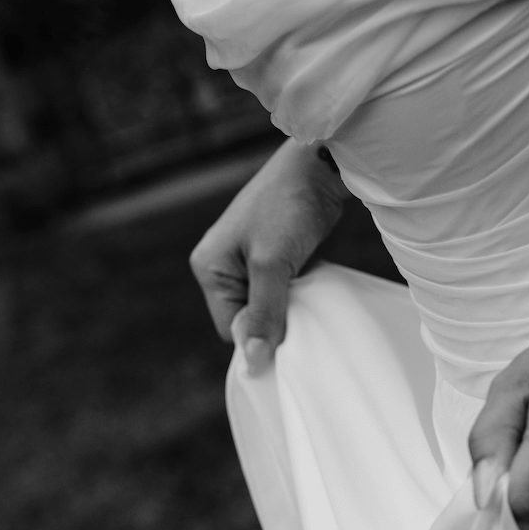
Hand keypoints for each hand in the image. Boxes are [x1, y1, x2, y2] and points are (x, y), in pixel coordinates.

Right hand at [190, 140, 350, 368]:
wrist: (319, 166)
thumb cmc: (289, 208)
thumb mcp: (272, 265)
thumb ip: (263, 314)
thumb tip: (253, 362)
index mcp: (209, 268)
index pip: (230, 329)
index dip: (258, 337)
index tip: (287, 332)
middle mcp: (222, 267)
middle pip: (247, 320)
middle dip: (273, 322)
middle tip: (300, 308)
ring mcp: (245, 263)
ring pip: (265, 309)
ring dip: (287, 309)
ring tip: (305, 291)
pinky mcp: (269, 258)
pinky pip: (278, 294)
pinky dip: (295, 296)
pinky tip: (309, 284)